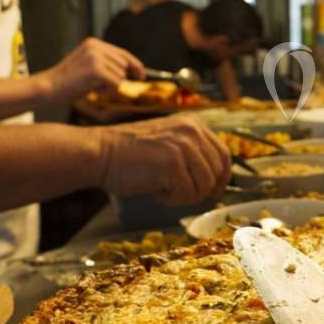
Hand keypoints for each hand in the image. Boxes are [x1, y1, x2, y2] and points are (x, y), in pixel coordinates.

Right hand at [37, 38, 143, 105]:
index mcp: (93, 43)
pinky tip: (91, 89)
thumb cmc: (68, 81)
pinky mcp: (96, 70)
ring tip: (90, 86)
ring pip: (121, 76)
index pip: (122, 53)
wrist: (48, 87)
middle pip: (125, 65)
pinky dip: (107, 91)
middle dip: (120, 78)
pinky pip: (115, 84)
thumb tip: (132, 71)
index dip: (135, 64)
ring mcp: (96, 57)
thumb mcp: (88, 65)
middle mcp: (96, 47)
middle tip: (98, 87)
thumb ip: (106, 64)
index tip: (142, 75)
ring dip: (110, 86)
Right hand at [96, 114, 231, 204]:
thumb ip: (191, 153)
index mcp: (193, 124)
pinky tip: (155, 190)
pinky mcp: (173, 164)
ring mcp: (184, 146)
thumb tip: (214, 180)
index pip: (223, 154)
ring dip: (185, 195)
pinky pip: (187, 194)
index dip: (222, 177)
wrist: (100, 153)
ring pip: (204, 185)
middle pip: (217, 172)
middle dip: (202, 189)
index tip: (214, 191)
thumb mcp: (168, 142)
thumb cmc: (129, 153)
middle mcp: (192, 131)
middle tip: (181, 195)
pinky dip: (172, 199)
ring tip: (164, 189)